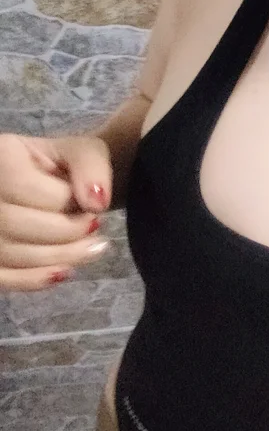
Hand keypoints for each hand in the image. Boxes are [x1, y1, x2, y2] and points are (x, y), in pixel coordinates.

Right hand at [0, 133, 113, 290]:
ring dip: (60, 257)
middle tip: (93, 228)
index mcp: (1, 157)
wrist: (46, 184)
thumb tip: (96, 205)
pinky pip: (3, 277)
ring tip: (90, 248)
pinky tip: (63, 270)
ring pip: (11, 254)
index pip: (30, 190)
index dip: (69, 203)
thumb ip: (90, 166)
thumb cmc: (61, 165)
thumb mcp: (81, 151)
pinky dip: (35, 279)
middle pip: (17, 224)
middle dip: (67, 232)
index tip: (92, 206)